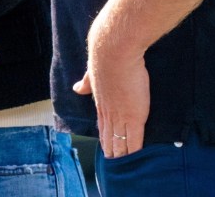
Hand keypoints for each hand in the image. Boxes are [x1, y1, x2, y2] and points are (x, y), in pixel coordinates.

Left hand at [74, 15, 149, 157]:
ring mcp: (121, 116)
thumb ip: (86, 82)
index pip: (102, 125)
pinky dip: (136, 150)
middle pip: (109, 138)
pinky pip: (135, 140)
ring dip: (123, 153)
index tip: (107, 146)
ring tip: (126, 164)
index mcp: (99, 102)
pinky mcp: (134, 116)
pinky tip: (138, 157)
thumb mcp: (91, 71)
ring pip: (121, 142)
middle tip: (115, 161)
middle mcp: (108, 112)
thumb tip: (76, 88)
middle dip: (113, 150)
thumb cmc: (105, 56)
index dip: (105, 137)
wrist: (113, 50)